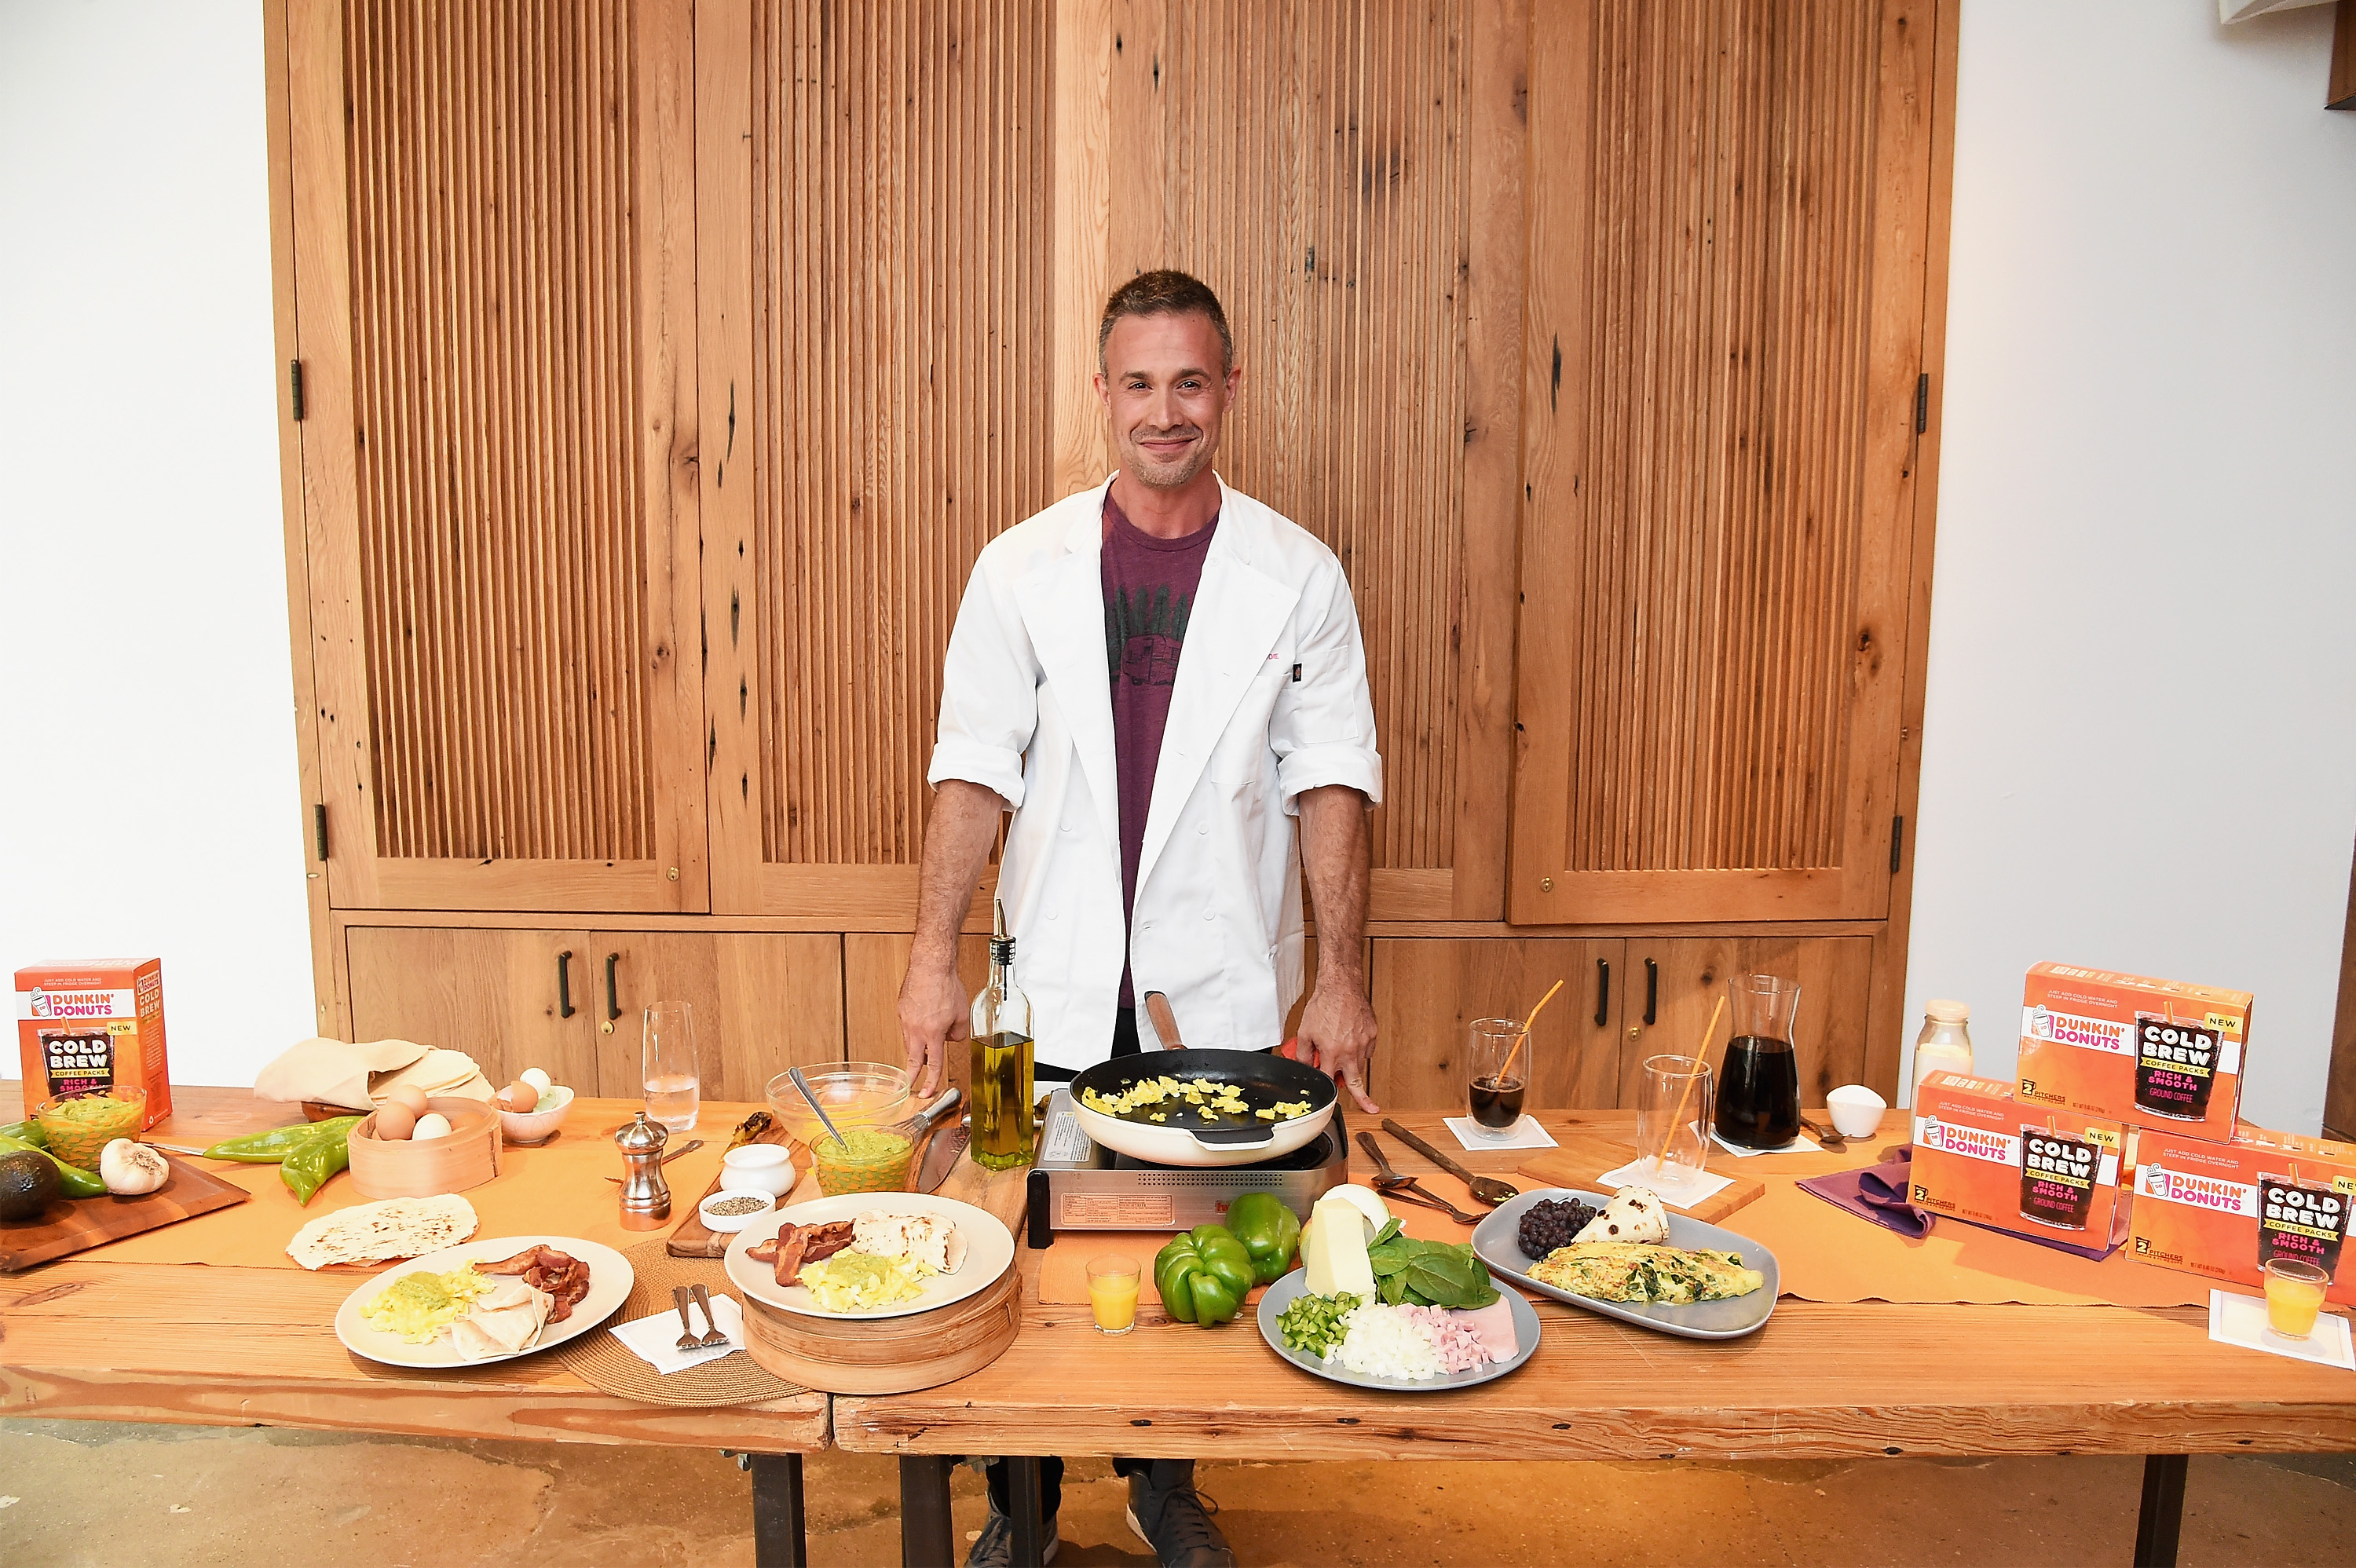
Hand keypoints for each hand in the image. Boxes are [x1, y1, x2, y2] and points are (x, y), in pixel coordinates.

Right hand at [897, 959, 970, 1097]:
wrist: (931, 965)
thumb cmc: (946, 985)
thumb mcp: (962, 1014)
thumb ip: (958, 1033)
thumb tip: (951, 1039)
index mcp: (932, 1032)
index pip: (933, 1064)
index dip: (931, 1081)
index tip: (927, 1092)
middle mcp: (916, 1028)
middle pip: (913, 1058)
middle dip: (912, 1075)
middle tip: (911, 1085)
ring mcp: (905, 1019)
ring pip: (909, 1041)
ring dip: (918, 1047)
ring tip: (929, 1042)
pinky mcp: (901, 1009)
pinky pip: (907, 1026)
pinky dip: (915, 1029)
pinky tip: (924, 1020)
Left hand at [1294, 984, 1378, 1114]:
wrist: (1341, 986)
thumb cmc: (1323, 1005)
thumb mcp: (1305, 1031)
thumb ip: (1303, 1053)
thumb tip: (1303, 1067)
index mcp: (1332, 1052)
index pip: (1331, 1080)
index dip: (1329, 1090)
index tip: (1332, 1101)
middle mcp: (1350, 1050)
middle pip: (1356, 1081)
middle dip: (1364, 1098)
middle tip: (1371, 1108)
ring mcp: (1364, 1042)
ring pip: (1360, 1064)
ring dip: (1352, 1066)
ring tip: (1343, 1054)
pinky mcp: (1372, 1033)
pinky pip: (1367, 1050)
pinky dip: (1359, 1051)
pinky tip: (1350, 1042)